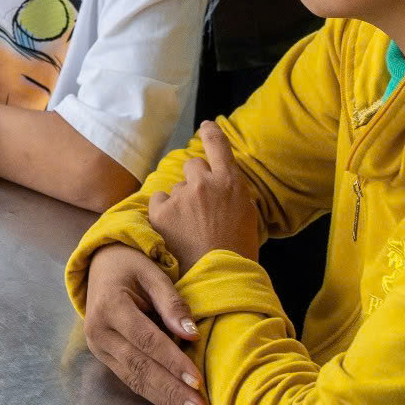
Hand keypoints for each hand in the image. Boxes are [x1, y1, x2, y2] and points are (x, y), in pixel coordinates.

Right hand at [81, 244, 204, 404]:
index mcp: (109, 306)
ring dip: (165, 400)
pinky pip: (131, 381)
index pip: (146, 340)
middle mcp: (99, 332)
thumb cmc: (130, 268)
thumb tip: (192, 334)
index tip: (197, 380)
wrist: (99, 267)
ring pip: (134, 380)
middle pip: (139, 367)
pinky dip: (155, 395)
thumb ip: (172, 302)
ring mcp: (99, 349)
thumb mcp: (152, 273)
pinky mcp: (105, 359)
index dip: (172, 361)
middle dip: (172, 390)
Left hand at [147, 123, 264, 272]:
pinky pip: (158, 200)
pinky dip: (162, 212)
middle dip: (193, 180)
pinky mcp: (162, 211)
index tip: (205, 125)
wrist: (220, 278)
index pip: (218, 145)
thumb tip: (221, 184)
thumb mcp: (247, 216)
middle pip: (192, 166)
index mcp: (231, 183)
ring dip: (178, 200)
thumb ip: (232, 194)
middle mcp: (206, 183)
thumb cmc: (238, 252)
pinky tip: (172, 231)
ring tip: (186, 228)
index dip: (210, 132)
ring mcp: (182, 196)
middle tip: (197, 205)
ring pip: (175, 187)